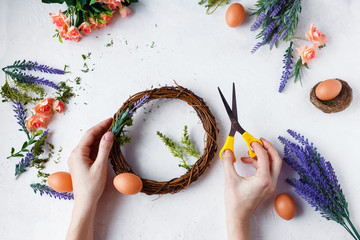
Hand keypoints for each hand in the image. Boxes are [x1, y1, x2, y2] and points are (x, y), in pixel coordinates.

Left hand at [66, 118, 113, 239]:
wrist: (85, 202)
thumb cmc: (92, 186)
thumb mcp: (100, 166)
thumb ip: (104, 148)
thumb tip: (109, 134)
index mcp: (77, 153)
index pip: (90, 134)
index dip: (101, 125)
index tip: (111, 119)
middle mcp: (75, 154)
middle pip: (89, 137)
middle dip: (101, 129)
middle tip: (113, 123)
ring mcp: (78, 159)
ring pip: (90, 143)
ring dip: (100, 137)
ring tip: (112, 130)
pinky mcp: (81, 163)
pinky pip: (90, 150)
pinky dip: (99, 145)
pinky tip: (106, 142)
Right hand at [222, 138, 281, 239]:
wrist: (238, 216)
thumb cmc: (235, 202)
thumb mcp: (230, 179)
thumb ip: (228, 162)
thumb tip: (227, 151)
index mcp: (263, 180)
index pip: (264, 157)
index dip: (257, 146)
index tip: (250, 141)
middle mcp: (270, 182)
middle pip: (276, 160)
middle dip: (268, 148)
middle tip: (259, 141)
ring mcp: (270, 185)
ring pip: (273, 165)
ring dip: (263, 156)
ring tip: (249, 153)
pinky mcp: (267, 187)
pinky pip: (268, 171)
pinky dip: (260, 164)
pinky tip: (248, 163)